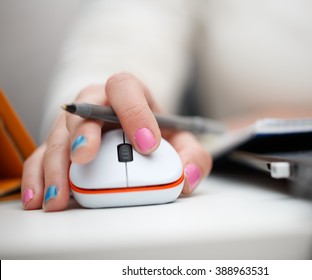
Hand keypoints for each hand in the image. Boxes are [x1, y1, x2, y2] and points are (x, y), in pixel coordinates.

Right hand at [21, 73, 211, 210]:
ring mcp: (78, 125)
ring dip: (56, 164)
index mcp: (131, 95)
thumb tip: (186, 178)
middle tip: (84, 157)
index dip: (134, 112)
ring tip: (59, 194)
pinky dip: (39, 175)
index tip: (147, 144)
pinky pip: (44, 156)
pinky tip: (40, 196)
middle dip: (83, 131)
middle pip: (84, 106)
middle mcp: (99, 105)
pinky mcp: (64, 147)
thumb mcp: (185, 143)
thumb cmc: (160, 136)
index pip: (126, 88)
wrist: (141, 136)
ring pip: (59, 134)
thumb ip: (193, 157)